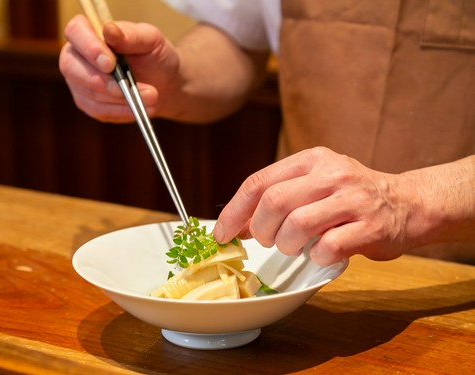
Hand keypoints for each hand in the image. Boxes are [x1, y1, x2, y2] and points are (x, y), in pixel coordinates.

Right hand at [59, 15, 179, 122]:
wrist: (164, 82)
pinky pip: (100, 111)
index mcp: (89, 31)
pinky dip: (123, 110)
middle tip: (130, 87)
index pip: (75, 32)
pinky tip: (142, 108)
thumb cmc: (154, 55)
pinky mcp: (89, 105)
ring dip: (122, 98)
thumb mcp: (150, 40)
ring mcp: (79, 82)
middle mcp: (77, 56)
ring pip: (90, 93)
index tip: (110, 63)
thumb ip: (131, 35)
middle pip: (71, 67)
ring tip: (152, 96)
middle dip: (103, 81)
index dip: (89, 48)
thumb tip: (109, 30)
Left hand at [213, 147, 427, 264]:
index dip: (235, 211)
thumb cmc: (350, 197)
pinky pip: (327, 247)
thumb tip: (239, 224)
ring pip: (297, 225)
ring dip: (287, 244)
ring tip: (294, 246)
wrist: (407, 203)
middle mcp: (331, 174)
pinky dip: (315, 256)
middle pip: (274, 202)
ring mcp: (353, 199)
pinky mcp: (370, 226)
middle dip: (261, 230)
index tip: (222, 233)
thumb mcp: (315, 183)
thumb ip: (279, 196)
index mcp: (311, 160)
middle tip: (268, 240)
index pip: (259, 182)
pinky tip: (321, 252)